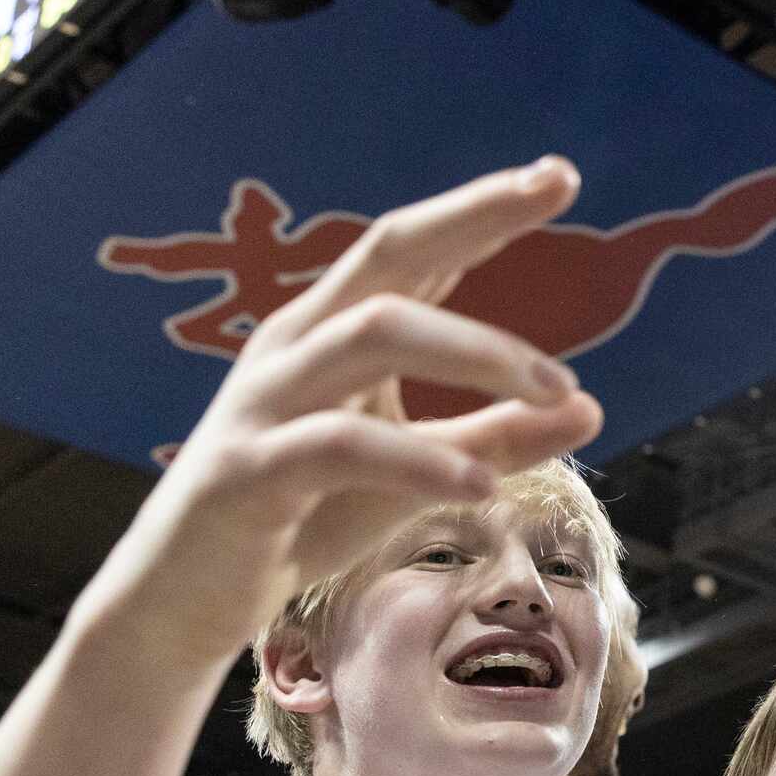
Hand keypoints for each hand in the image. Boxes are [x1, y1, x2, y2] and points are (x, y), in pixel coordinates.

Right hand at [86, 158, 603, 668]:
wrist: (184, 601)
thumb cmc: (303, 519)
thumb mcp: (418, 474)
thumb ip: (494, 438)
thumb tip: (591, 408)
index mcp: (332, 329)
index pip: (414, 249)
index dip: (482, 208)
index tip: (558, 175)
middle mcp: (296, 345)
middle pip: (387, 254)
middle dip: (472, 218)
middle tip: (556, 203)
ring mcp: (266, 401)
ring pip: (372, 331)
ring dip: (476, 352)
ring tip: (555, 390)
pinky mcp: (247, 471)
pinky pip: (338, 444)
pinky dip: (419, 460)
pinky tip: (482, 485)